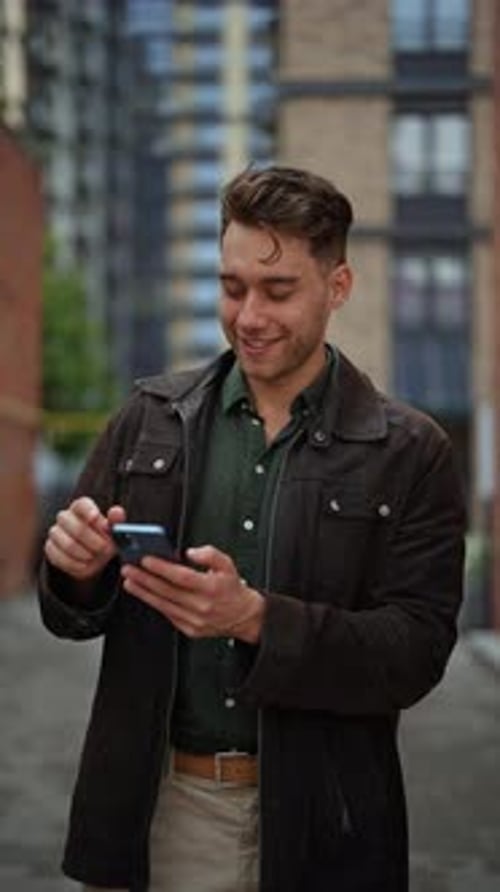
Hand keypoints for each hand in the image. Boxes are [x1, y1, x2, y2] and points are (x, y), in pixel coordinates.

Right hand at [44, 496, 125, 580]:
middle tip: (105, 548)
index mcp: (82, 507)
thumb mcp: (113, 531)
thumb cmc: (104, 538)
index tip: (96, 517)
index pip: (81, 504)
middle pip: (76, 527)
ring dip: (84, 554)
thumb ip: (115, 521)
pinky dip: (75, 564)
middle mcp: (65, 516)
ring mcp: (55, 532)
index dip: (88, 510)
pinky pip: (58, 557)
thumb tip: (116, 512)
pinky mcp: (50, 547)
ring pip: (67, 543)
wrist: (94, 556)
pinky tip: (84, 565)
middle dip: (93, 541)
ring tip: (94, 557)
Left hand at [121, 545, 265, 642]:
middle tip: (129, 569)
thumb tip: (191, 553)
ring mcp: (194, 620)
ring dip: (143, 592)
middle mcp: (201, 606)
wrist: (243, 616)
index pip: (182, 577)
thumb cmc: (232, 589)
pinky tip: (144, 594)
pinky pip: (167, 615)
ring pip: (163, 604)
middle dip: (144, 579)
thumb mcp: (228, 565)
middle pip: (167, 591)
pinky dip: (154, 603)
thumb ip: (210, 554)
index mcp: (211, 588)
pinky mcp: (189, 629)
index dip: (162, 568)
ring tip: (130, 581)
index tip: (146, 559)